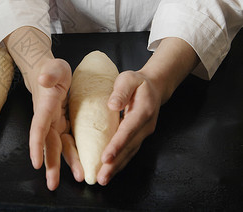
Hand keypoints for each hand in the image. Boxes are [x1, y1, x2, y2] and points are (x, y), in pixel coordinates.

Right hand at [3, 26, 83, 189]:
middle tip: (53, 184)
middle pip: (48, 144)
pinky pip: (68, 142)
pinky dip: (74, 154)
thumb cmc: (51, 70)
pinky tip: (82, 166)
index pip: (38, 128)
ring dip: (66, 164)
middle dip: (50, 164)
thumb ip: (50, 73)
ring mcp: (54, 124)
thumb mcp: (53, 67)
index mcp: (44, 107)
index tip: (36, 163)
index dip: (36, 145)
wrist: (47, 73)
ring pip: (59, 147)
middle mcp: (47, 119)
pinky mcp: (63, 125)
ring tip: (77, 178)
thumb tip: (44, 78)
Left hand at [97, 37, 198, 185]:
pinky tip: (110, 171)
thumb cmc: (138, 82)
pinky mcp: (139, 137)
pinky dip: (120, 163)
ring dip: (117, 168)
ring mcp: (144, 133)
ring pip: (130, 153)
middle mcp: (145, 126)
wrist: (155, 86)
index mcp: (143, 112)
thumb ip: (121, 91)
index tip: (106, 158)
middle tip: (102, 178)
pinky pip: (129, 152)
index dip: (117, 145)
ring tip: (103, 179)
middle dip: (115, 164)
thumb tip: (112, 105)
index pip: (128, 131)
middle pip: (129, 148)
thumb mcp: (129, 79)